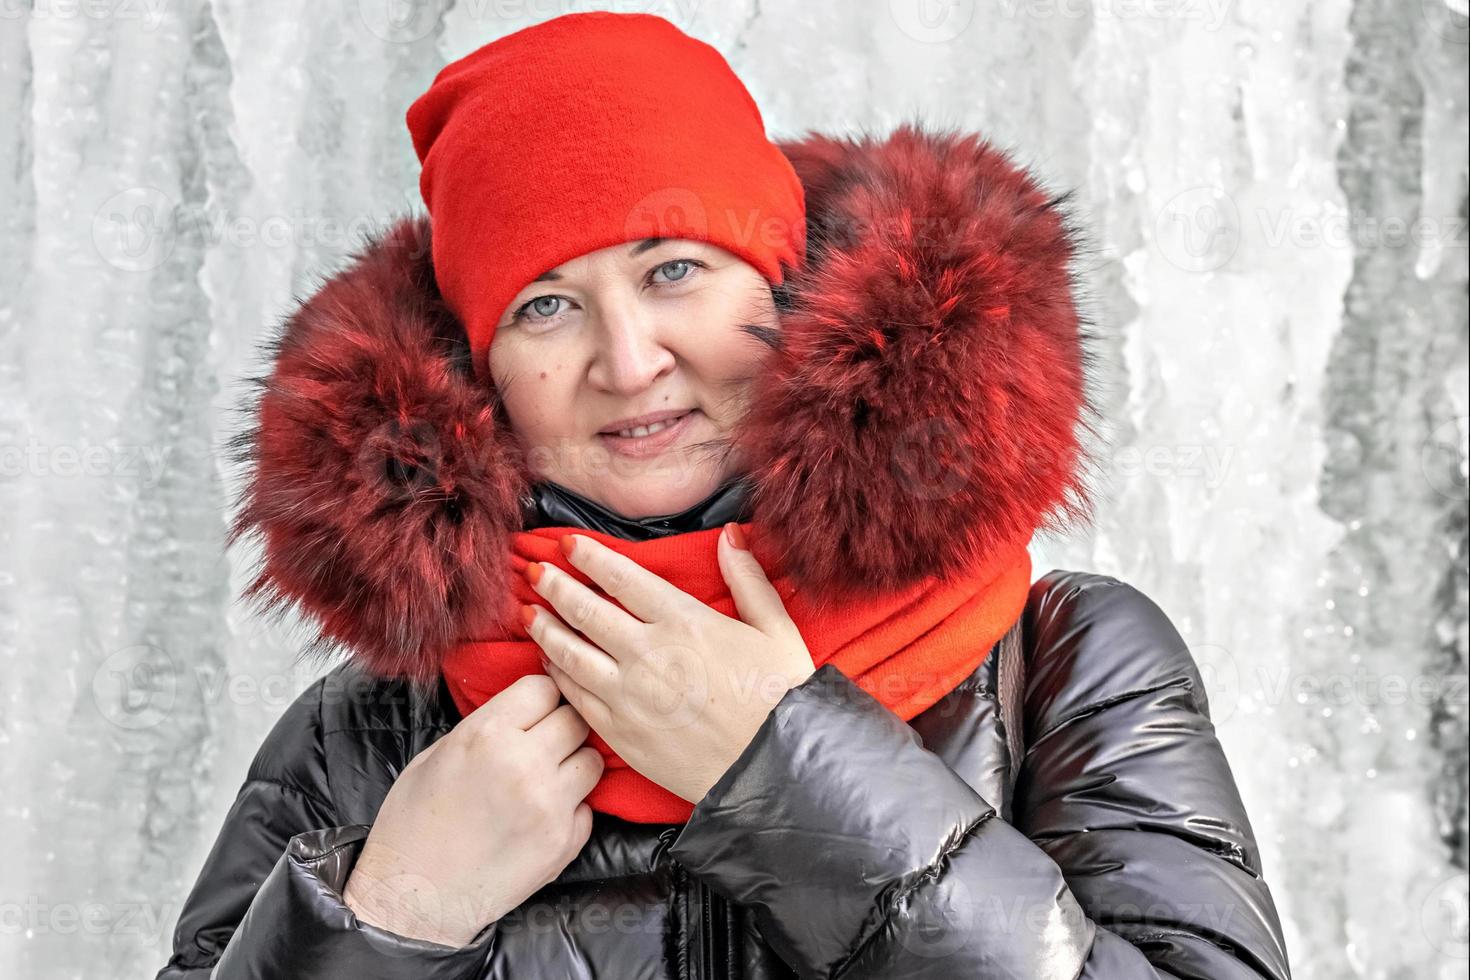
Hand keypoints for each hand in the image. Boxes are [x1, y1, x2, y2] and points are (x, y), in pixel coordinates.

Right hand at [343, 674, 602, 946]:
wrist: (415, 896)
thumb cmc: (413, 824)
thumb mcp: (438, 754)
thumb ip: (486, 726)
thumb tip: (522, 711)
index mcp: (487, 735)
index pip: (544, 688)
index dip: (539, 697)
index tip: (532, 710)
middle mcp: (526, 764)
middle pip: (575, 720)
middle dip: (561, 726)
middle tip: (543, 743)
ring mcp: (550, 805)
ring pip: (592, 760)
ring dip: (574, 764)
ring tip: (547, 778)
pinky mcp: (565, 841)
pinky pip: (588, 806)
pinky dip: (572, 807)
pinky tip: (543, 816)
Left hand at [522, 523, 815, 804]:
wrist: (774, 769)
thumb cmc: (780, 698)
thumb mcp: (776, 629)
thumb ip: (748, 579)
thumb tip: (731, 535)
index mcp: (683, 622)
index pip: (622, 578)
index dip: (591, 557)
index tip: (569, 545)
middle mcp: (647, 653)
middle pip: (586, 611)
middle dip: (555, 586)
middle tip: (536, 573)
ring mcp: (628, 695)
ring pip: (571, 653)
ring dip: (546, 629)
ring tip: (529, 613)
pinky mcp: (620, 732)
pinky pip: (576, 696)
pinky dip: (557, 675)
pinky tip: (549, 663)